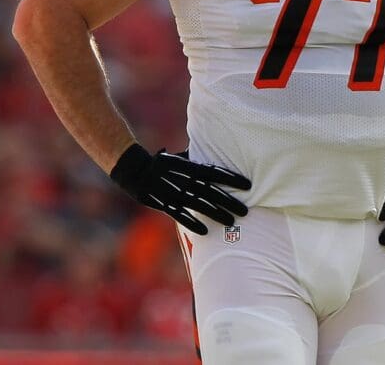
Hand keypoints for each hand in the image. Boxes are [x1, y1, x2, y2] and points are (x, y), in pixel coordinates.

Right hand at [109, 144, 250, 234]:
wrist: (136, 170)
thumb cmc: (164, 163)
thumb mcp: (182, 157)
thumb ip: (199, 158)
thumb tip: (219, 151)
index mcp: (191, 167)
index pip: (216, 173)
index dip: (232, 179)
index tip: (249, 185)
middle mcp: (185, 180)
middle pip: (212, 192)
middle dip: (230, 201)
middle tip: (246, 210)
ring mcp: (174, 193)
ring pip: (200, 205)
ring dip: (216, 214)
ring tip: (232, 221)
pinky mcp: (164, 204)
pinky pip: (181, 215)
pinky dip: (192, 223)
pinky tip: (206, 232)